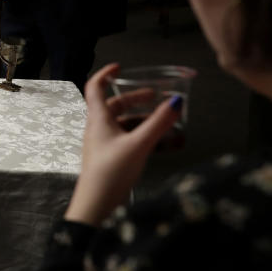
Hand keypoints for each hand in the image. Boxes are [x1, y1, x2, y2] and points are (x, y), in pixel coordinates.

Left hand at [63, 63, 181, 225]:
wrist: (97, 204)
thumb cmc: (111, 171)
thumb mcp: (139, 144)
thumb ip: (159, 123)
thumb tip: (176, 101)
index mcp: (98, 118)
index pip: (95, 87)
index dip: (105, 74)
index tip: (121, 67)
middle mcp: (97, 127)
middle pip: (113, 104)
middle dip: (133, 97)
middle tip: (155, 96)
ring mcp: (103, 143)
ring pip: (121, 122)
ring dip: (140, 117)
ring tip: (163, 119)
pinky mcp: (110, 157)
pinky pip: (125, 138)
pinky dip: (140, 134)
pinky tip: (158, 141)